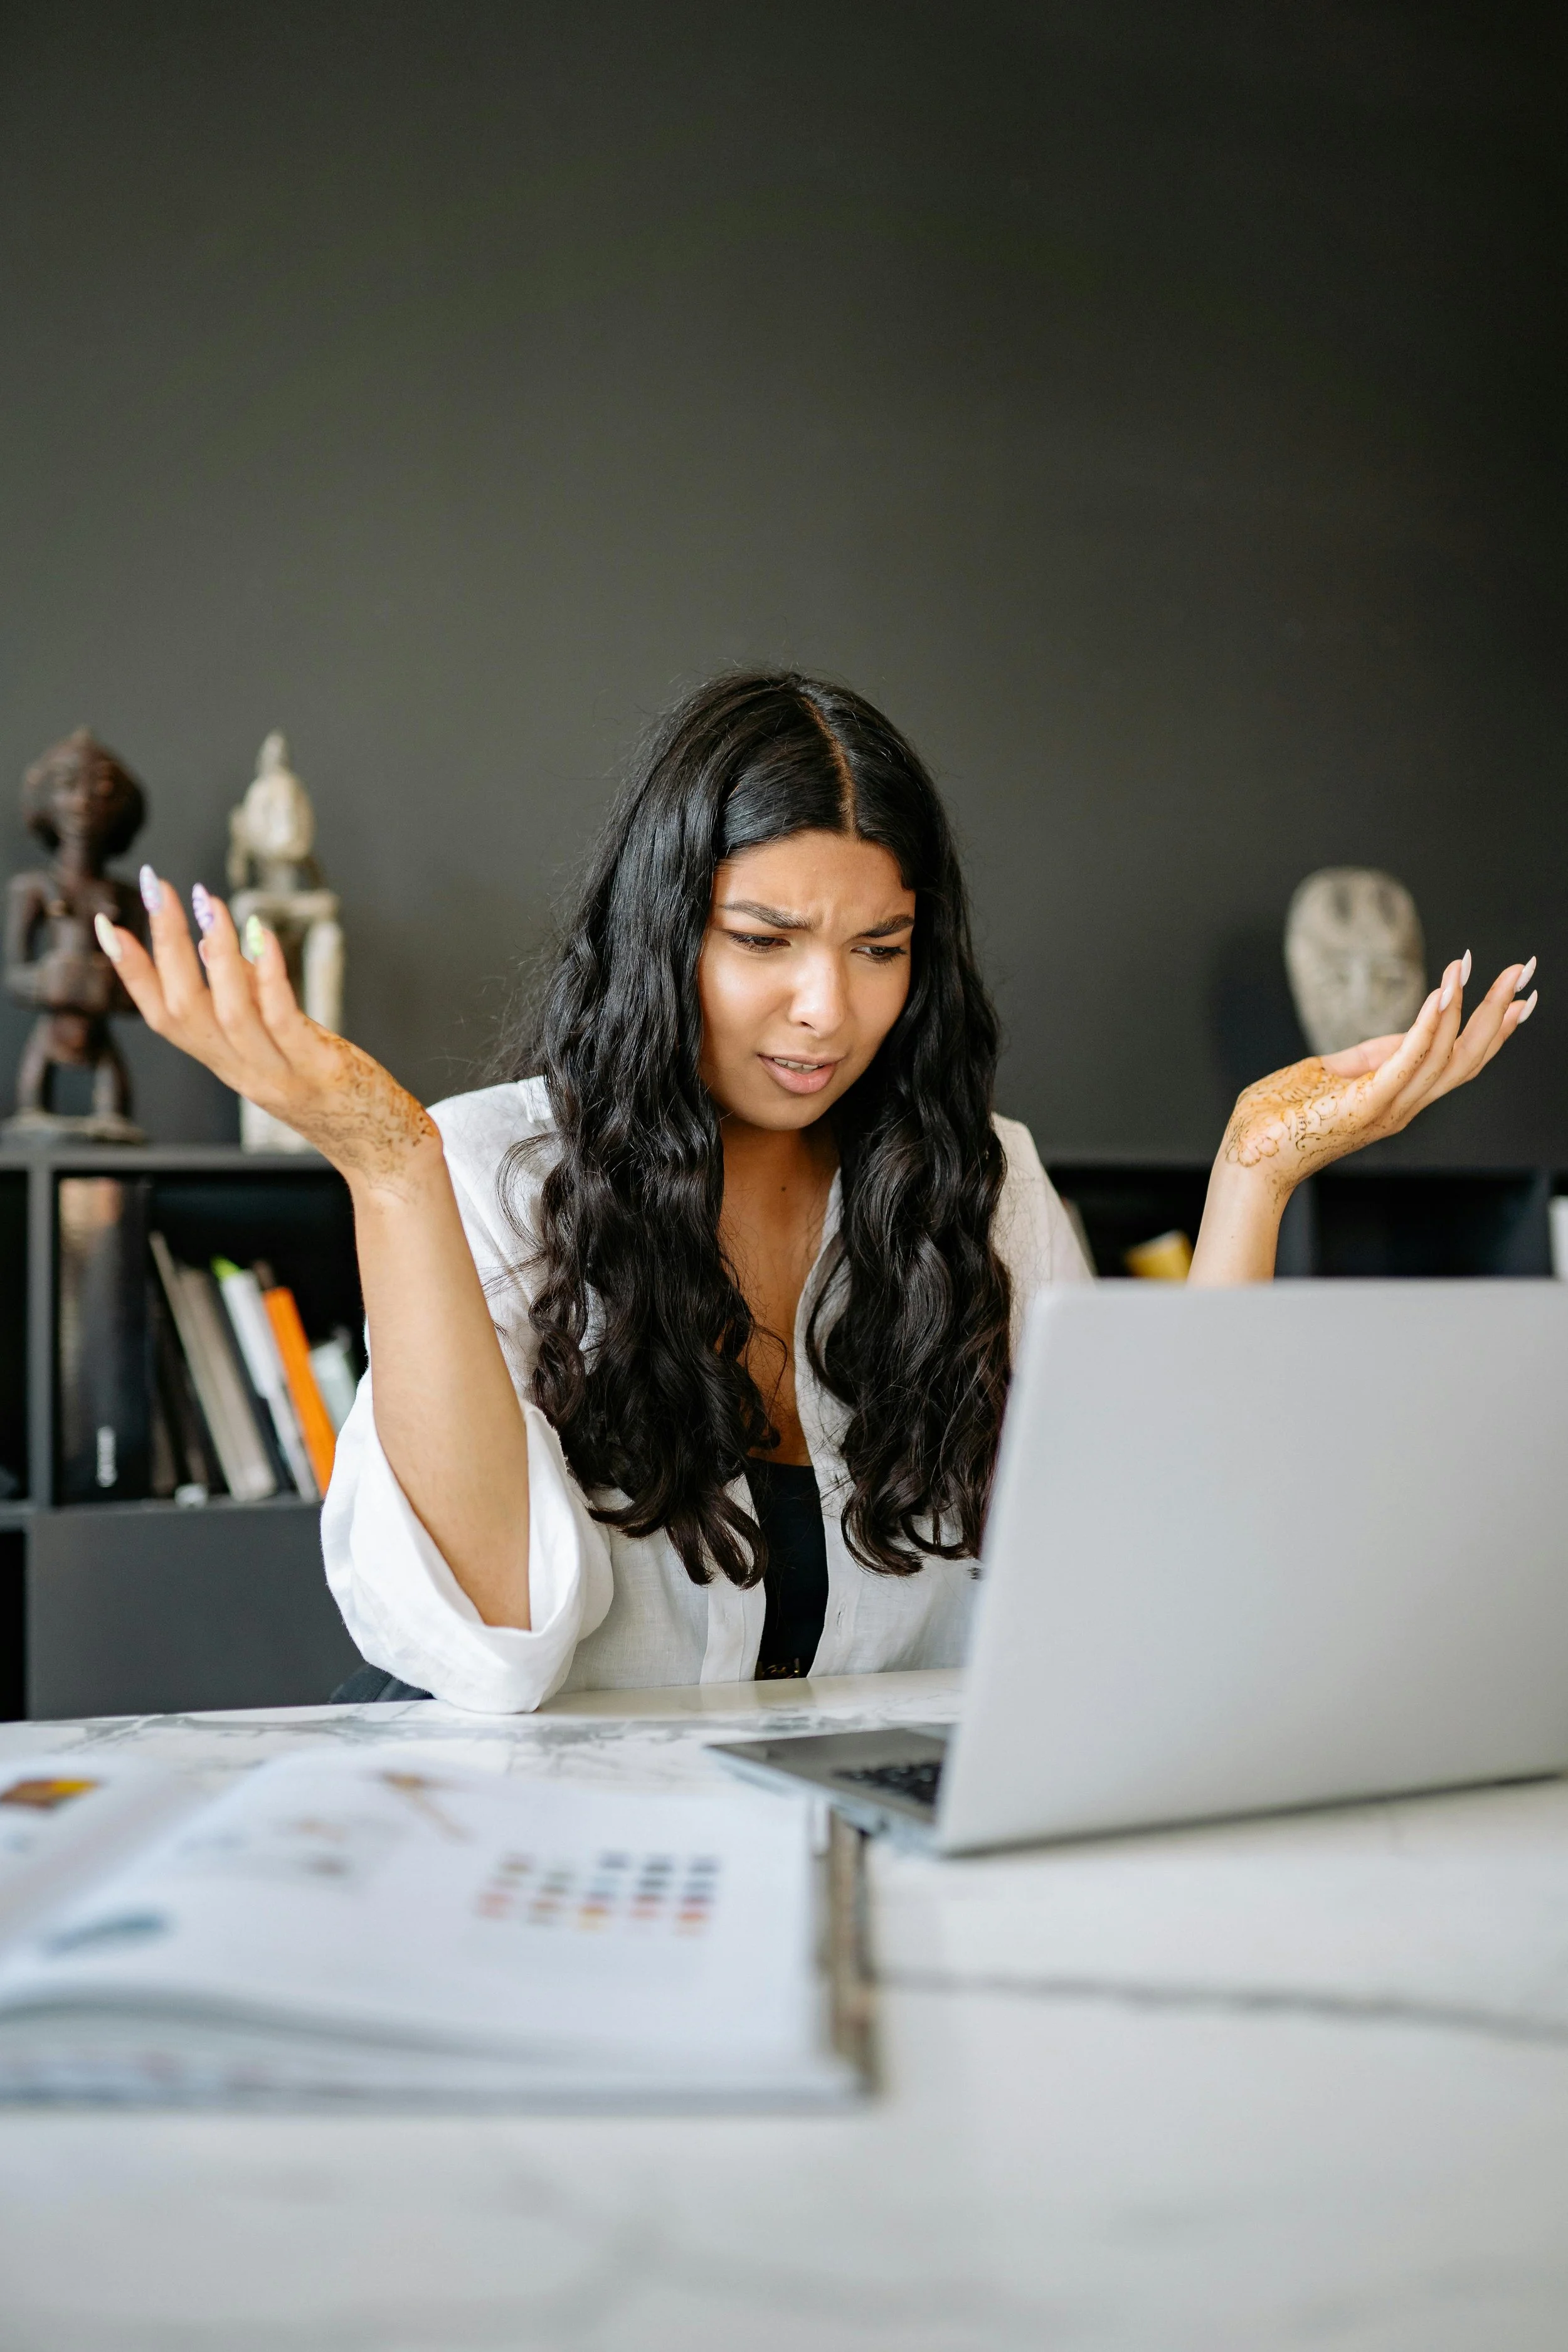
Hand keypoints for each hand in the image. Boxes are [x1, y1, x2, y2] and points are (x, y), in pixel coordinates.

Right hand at [95, 874, 437, 1190]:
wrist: (382, 1152)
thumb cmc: (332, 1093)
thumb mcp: (276, 1045)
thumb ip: (244, 1002)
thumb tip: (210, 947)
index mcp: (226, 1064)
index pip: (162, 1017)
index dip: (132, 974)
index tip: (107, 926)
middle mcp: (242, 1072)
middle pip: (183, 1009)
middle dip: (165, 947)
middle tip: (159, 891)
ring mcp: (278, 1074)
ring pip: (228, 1014)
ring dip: (215, 955)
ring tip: (209, 904)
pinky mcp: (319, 1070)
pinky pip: (283, 1022)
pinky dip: (268, 979)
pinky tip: (264, 939)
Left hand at [1221, 951, 1538, 1200]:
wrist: (1246, 1160)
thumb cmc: (1276, 1121)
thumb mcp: (1326, 1075)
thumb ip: (1363, 1059)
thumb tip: (1396, 1036)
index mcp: (1395, 1098)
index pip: (1457, 1061)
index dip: (1490, 1027)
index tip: (1518, 993)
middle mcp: (1402, 1105)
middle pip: (1467, 1057)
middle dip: (1497, 1011)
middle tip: (1523, 968)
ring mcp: (1388, 1107)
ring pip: (1446, 1055)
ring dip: (1466, 1006)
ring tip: (1477, 966)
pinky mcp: (1367, 1104)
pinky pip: (1408, 1059)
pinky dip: (1429, 1025)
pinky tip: (1443, 993)